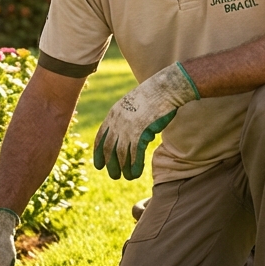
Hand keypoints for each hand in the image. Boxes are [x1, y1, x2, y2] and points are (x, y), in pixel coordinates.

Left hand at [94, 62, 199, 179]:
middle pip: (108, 148)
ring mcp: (129, 127)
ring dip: (123, 168)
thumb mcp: (134, 105)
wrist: (165, 88)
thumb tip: (134, 135)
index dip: (98, 153)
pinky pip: (134, 153)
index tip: (99, 165)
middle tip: (114, 176)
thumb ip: (129, 119)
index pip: (100, 137)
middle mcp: (117, 121)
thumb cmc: (154, 96)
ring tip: (127, 177)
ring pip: (120, 154)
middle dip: (110, 164)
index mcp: (113, 113)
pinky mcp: (141, 132)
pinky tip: (135, 174)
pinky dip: (134, 165)